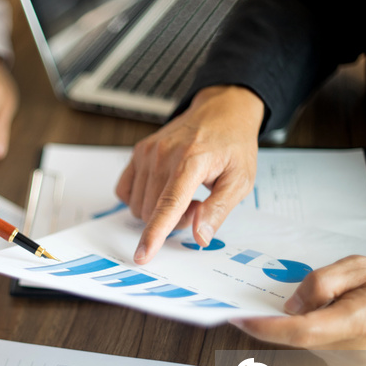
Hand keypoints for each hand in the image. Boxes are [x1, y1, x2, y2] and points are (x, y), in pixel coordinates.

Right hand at [115, 85, 263, 263]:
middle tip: (198, 204)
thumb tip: (201, 236)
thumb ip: (219, 210)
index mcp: (191, 160)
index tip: (142, 255)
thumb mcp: (240, 179)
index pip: (168, 205)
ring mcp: (146, 152)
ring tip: (184, 192)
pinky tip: (162, 189)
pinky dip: (142, 200)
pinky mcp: (137, 153)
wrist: (221, 111)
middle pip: (152, 212)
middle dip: (173, 220)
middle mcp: (163, 154)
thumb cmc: (232, 145)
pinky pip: (125, 192)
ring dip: (159, 210)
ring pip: (138, 206)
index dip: (154, 234)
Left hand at [231, 256, 365, 365]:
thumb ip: (320, 283)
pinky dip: (309, 331)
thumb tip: (290, 306)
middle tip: (255, 305)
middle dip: (275, 321)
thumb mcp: (358, 267)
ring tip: (315, 304)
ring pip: (305, 342)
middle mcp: (353, 351)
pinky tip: (320, 316)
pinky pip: (316, 346)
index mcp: (357, 323)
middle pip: (297, 338)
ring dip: (296, 324)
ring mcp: (351, 363)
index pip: (300, 332)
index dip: (266, 327)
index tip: (240, 318)